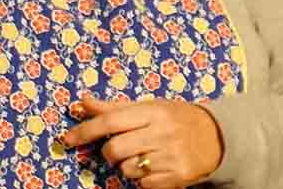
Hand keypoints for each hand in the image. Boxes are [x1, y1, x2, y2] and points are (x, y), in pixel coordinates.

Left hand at [61, 96, 222, 188]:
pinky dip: (142, 179)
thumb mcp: (148, 106)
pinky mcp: (178, 177)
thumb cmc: (174, 117)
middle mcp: (161, 133)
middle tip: (117, 149)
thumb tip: (82, 101)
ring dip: (126, 166)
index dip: (85, 130)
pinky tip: (153, 167)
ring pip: (127, 170)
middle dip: (109, 153)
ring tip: (141, 156)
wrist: (215, 136)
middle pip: (115, 149)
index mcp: (152, 112)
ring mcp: (170, 157)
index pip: (110, 121)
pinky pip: (143, 184)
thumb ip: (114, 108)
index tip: (67, 139)